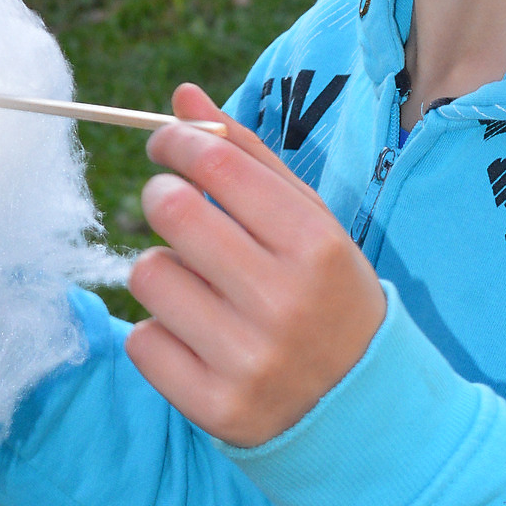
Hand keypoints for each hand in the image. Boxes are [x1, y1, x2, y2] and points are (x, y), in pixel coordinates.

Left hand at [124, 84, 386, 446]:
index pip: (216, 165)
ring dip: (162, 269)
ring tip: (199, 285)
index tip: (166, 144)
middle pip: (172, 212)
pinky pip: (142, 341)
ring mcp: (248, 360)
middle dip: (161, 196)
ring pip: (147, 275)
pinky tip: (198, 337)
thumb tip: (183, 96)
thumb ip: (247, 156)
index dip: (176, 141)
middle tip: (175, 206)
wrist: (363, 405)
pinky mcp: (215, 409)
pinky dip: (160, 332)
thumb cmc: (327, 293)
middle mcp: (283, 302)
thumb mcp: (310, 221)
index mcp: (315, 245)